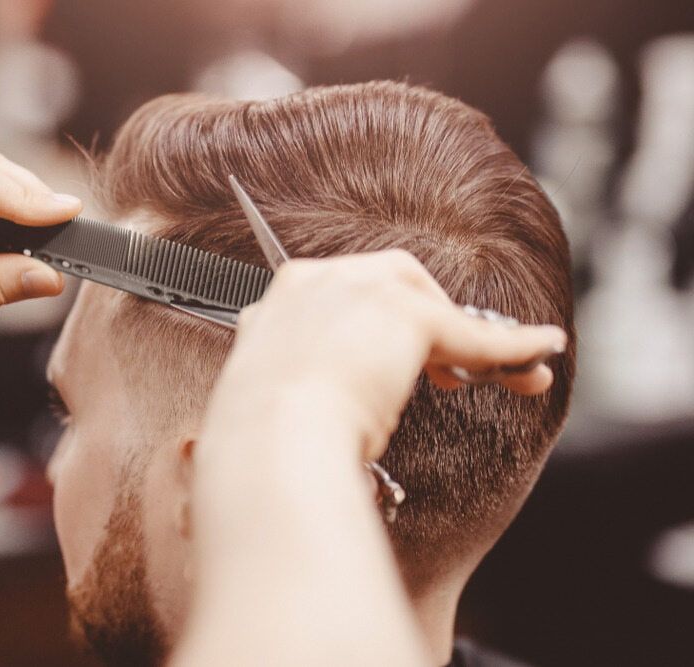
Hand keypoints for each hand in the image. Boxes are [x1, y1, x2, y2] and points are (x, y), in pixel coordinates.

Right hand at [217, 250, 566, 459]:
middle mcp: (319, 280)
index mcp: (284, 299)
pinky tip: (543, 350)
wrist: (270, 441)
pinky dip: (512, 348)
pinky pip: (472, 335)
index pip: (348, 296)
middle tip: (445, 374)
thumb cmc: (266, 437)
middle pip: (395, 283)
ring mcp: (361, 289)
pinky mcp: (407, 314)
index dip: (380, 328)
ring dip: (471, 342)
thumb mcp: (280, 392)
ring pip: (435, 307)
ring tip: (499, 377)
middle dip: (428, 320)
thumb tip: (326, 392)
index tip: (394, 362)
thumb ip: (302, 374)